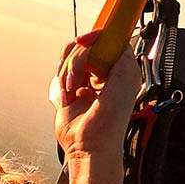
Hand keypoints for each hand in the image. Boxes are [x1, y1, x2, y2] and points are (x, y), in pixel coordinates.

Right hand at [53, 33, 144, 157]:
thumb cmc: (110, 122)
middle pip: (84, 47)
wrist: (89, 146)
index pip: (108, 39)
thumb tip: (106, 37)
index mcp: (122, 69)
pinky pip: (61, 72)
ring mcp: (87, 79)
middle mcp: (105, 72)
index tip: (84, 42)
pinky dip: (61, 82)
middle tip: (78, 81)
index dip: (95, 37)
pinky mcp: (71, 88)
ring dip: (67, 74)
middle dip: (76, 62)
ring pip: (69, 58)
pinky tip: (68, 97)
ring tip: (73, 92)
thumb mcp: (124, 81)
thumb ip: (120, 55)